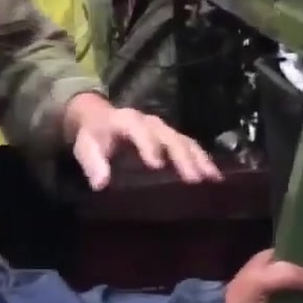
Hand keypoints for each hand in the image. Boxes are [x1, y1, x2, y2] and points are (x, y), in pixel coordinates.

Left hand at [64, 93, 222, 188]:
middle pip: (169, 136)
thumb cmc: (95, 135)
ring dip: (199, 159)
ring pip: (184, 141)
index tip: (156, 165)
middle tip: (193, 178)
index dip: (148, 145)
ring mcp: (164, 130)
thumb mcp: (87, 146)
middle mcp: (150, 123)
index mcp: (127, 121)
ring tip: (212, 178)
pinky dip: (203, 160)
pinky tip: (216, 177)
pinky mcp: (172, 138)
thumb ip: (93, 163)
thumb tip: (101, 183)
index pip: (139, 129)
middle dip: (182, 156)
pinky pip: (191, 146)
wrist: (102, 119)